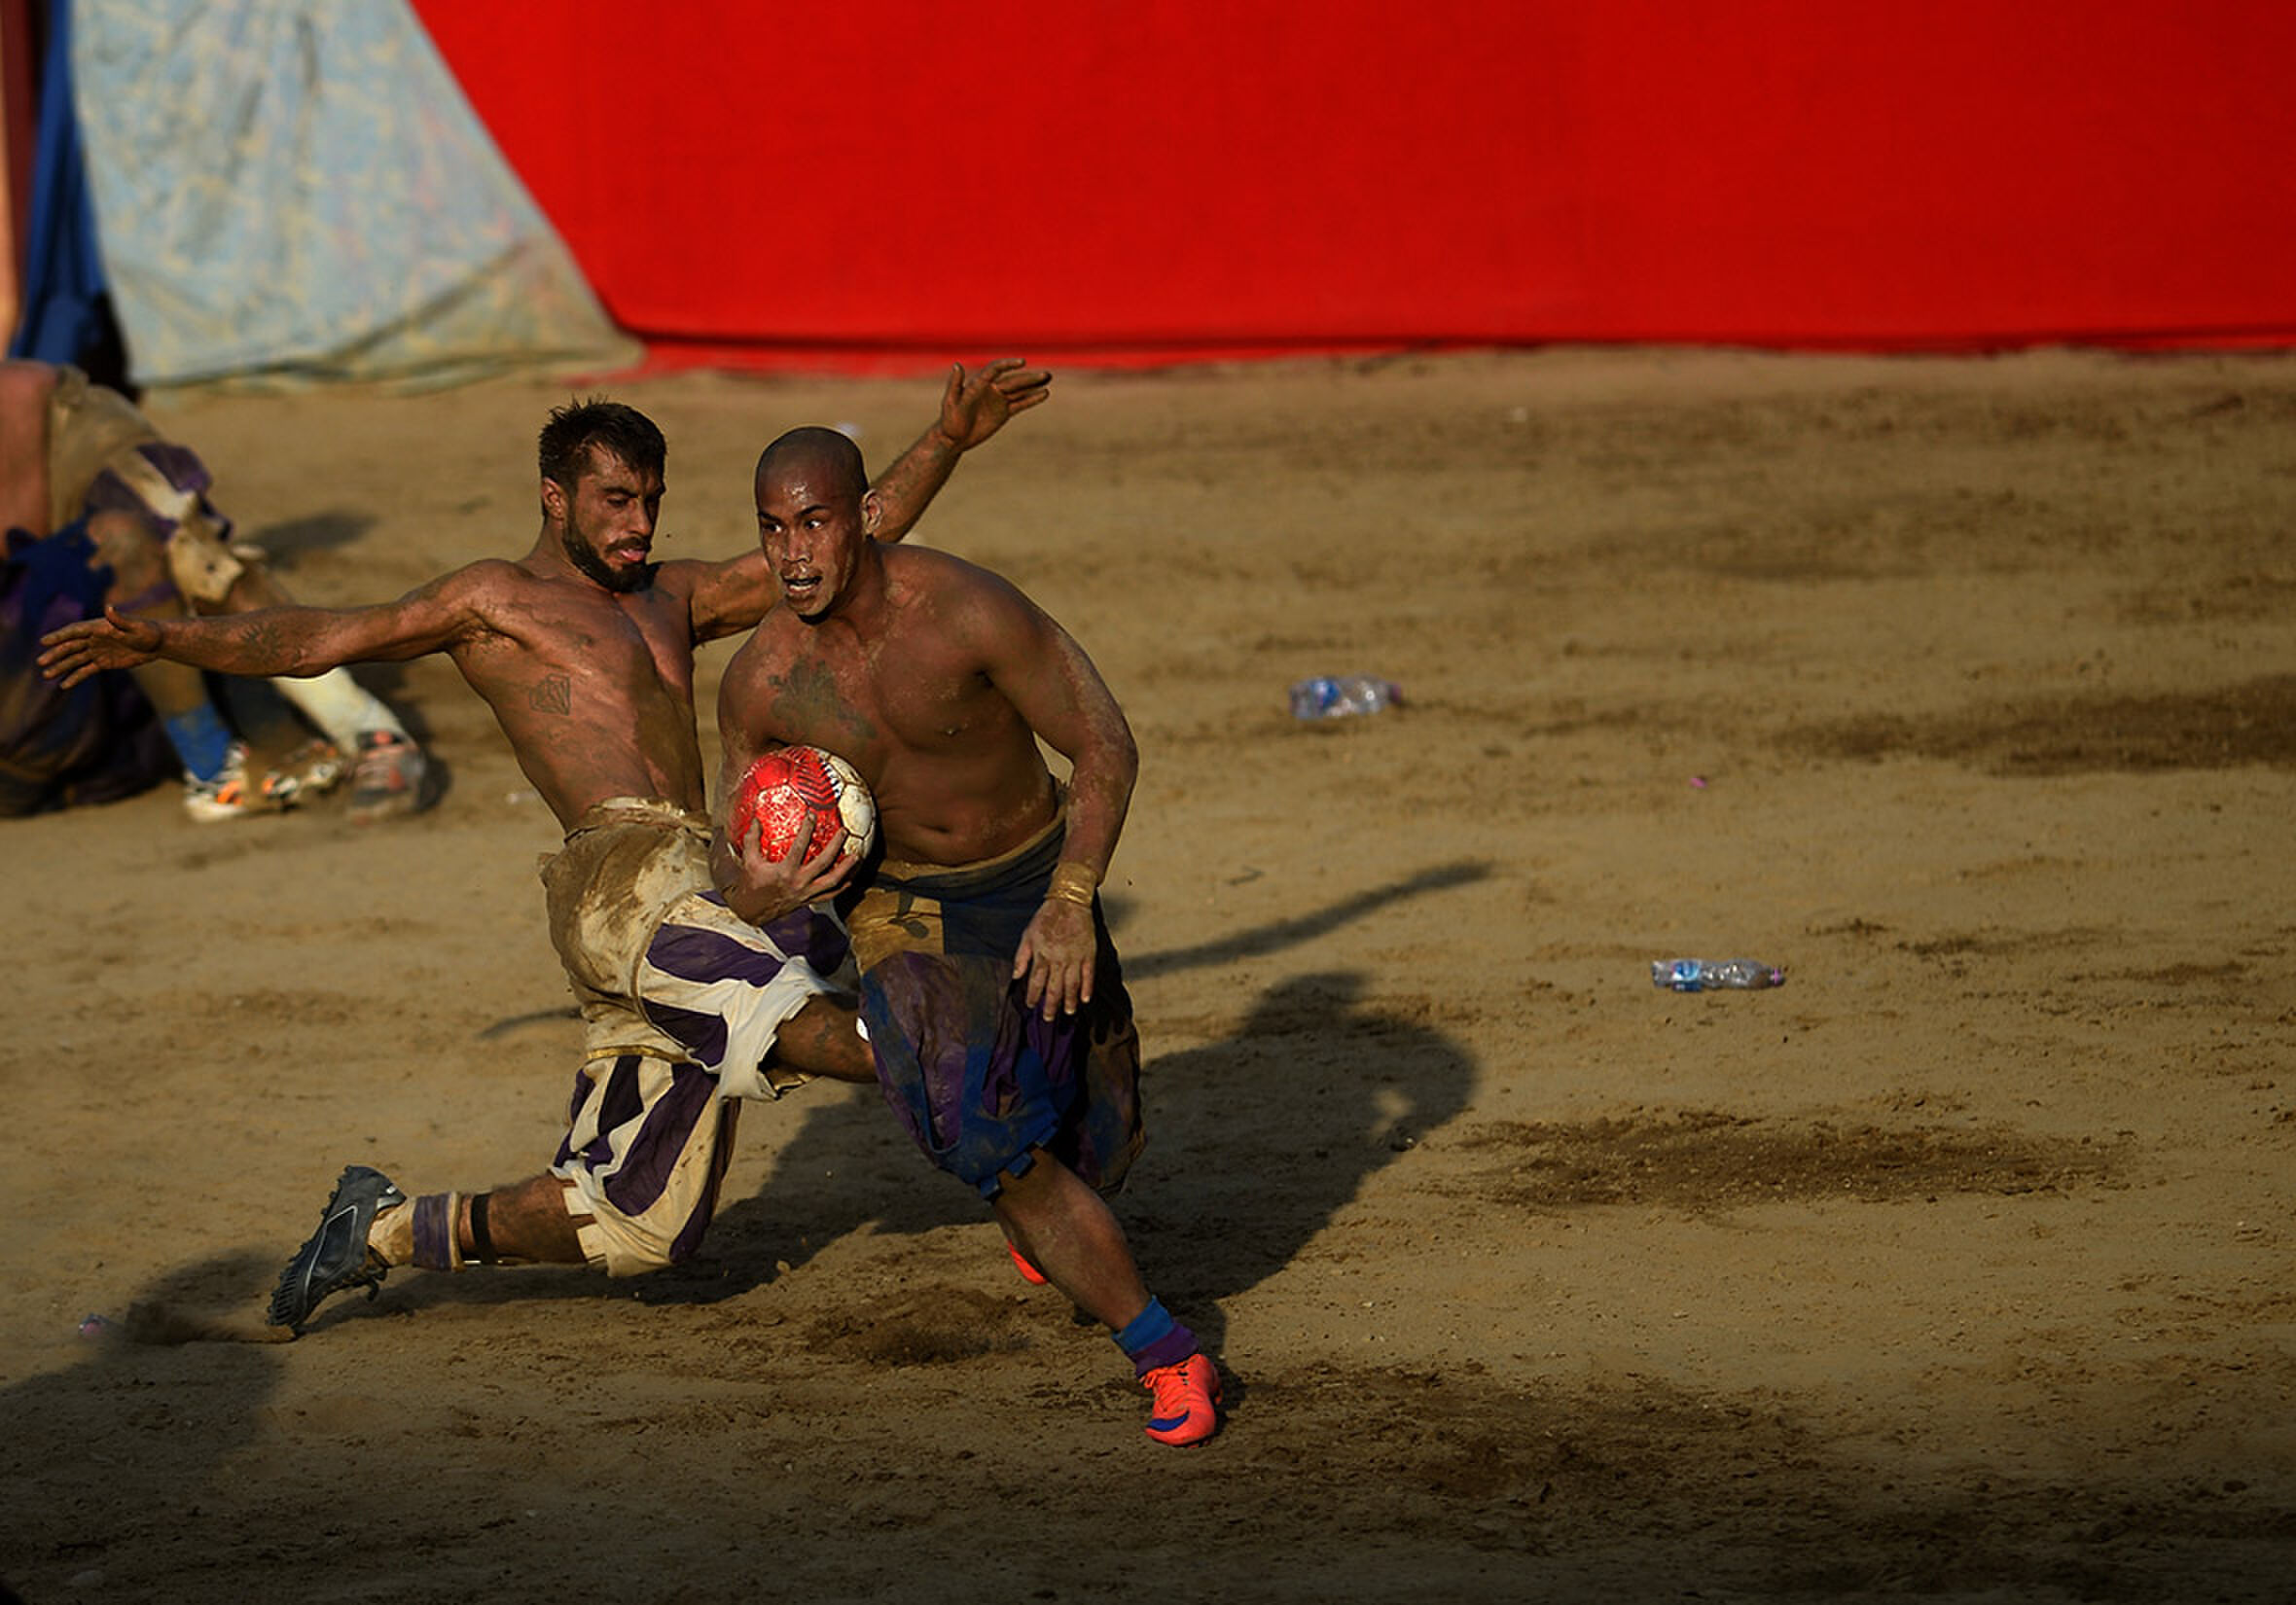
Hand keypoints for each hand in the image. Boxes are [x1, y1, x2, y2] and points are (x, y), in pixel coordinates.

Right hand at [37, 605, 164, 688]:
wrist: (158, 643)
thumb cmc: (148, 631)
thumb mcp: (135, 626)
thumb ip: (120, 620)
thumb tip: (109, 608)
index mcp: (98, 627)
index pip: (74, 631)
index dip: (59, 636)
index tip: (44, 641)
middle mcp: (94, 639)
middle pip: (70, 647)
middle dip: (56, 654)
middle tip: (41, 662)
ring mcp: (97, 651)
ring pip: (75, 660)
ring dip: (61, 667)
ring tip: (46, 675)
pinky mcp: (103, 663)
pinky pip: (86, 671)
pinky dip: (75, 677)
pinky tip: (63, 685)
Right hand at [726, 816, 856, 925]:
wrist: (753, 912)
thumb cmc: (751, 884)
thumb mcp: (749, 861)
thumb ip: (752, 840)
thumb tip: (756, 819)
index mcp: (785, 871)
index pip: (799, 847)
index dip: (807, 829)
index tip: (812, 814)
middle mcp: (799, 883)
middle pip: (823, 862)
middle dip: (836, 846)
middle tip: (844, 831)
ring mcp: (806, 893)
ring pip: (832, 881)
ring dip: (846, 868)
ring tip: (857, 856)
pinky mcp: (809, 901)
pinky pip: (830, 895)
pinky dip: (842, 887)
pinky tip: (851, 878)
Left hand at [935, 358, 1050, 452]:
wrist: (953, 438)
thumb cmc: (949, 420)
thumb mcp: (951, 402)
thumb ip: (956, 384)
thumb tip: (957, 364)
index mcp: (978, 384)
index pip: (996, 370)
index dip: (1008, 365)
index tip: (1022, 362)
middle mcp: (990, 389)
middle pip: (1012, 381)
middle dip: (1029, 378)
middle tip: (1045, 374)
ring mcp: (998, 400)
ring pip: (1019, 390)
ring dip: (1033, 385)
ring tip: (1048, 379)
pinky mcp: (1004, 412)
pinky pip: (1020, 403)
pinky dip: (1031, 399)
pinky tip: (1044, 394)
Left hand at [1013, 897, 1095, 1020]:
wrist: (1069, 902)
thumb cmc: (1045, 918)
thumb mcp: (1028, 935)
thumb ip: (1021, 957)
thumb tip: (1015, 976)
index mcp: (1042, 955)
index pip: (1036, 982)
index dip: (1033, 996)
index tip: (1031, 1006)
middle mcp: (1059, 960)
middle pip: (1054, 988)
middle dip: (1051, 1005)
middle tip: (1048, 1018)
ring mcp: (1075, 958)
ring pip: (1072, 985)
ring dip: (1069, 1001)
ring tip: (1068, 1013)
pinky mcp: (1088, 954)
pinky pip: (1089, 975)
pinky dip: (1087, 988)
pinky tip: (1085, 999)